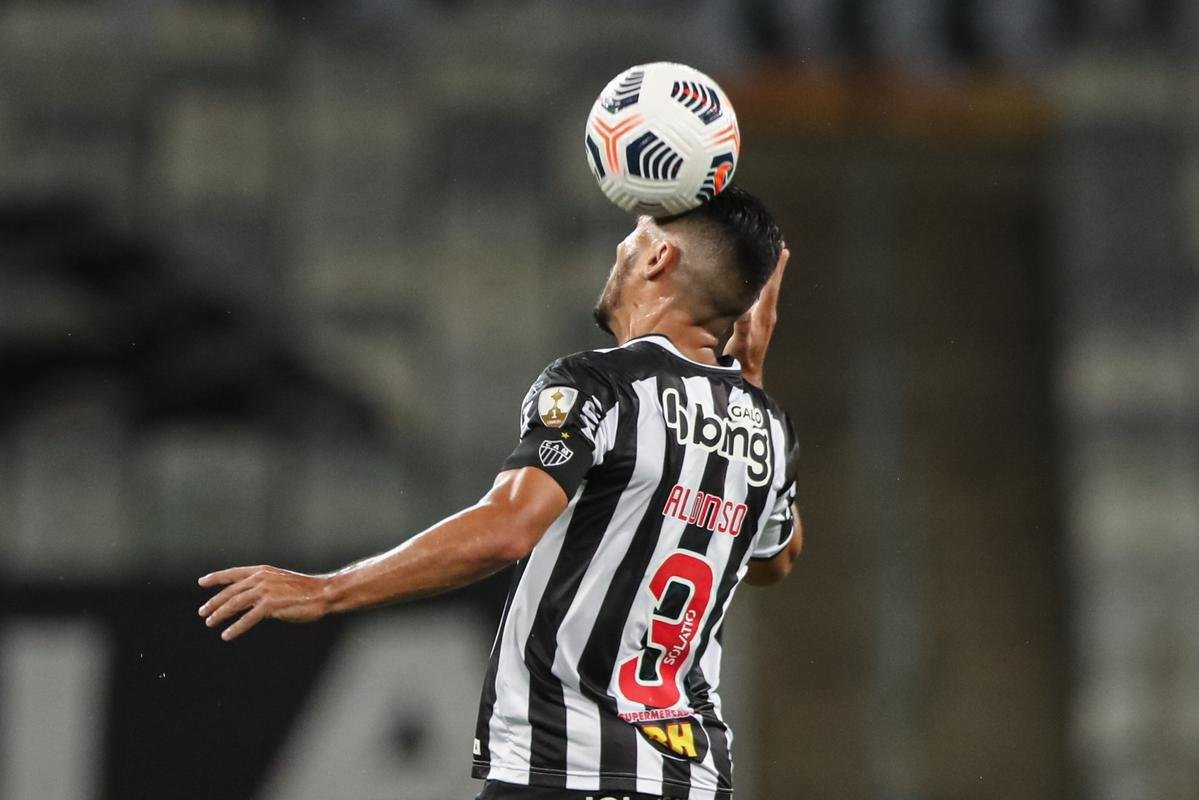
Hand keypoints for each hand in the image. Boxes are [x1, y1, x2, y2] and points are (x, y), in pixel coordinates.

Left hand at [198, 565, 327, 640]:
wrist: (323, 593)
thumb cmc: (305, 590)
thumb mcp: (280, 583)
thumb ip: (263, 588)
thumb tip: (247, 601)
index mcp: (263, 571)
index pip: (233, 573)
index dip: (216, 578)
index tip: (202, 582)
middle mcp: (261, 578)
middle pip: (230, 591)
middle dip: (214, 602)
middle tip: (203, 612)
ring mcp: (265, 591)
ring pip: (235, 603)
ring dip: (220, 614)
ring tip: (210, 623)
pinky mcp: (270, 605)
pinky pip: (247, 618)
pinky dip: (235, 627)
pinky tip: (227, 635)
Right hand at [724, 246, 788, 387]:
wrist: (748, 376)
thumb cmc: (742, 362)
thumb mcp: (740, 345)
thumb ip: (742, 328)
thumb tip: (743, 310)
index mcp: (764, 317)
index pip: (771, 288)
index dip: (775, 269)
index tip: (781, 251)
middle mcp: (768, 315)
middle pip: (774, 285)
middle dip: (777, 266)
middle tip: (781, 246)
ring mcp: (765, 318)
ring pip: (770, 290)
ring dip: (772, 274)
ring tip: (773, 258)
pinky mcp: (760, 321)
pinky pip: (764, 297)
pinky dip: (764, 285)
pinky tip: (760, 282)